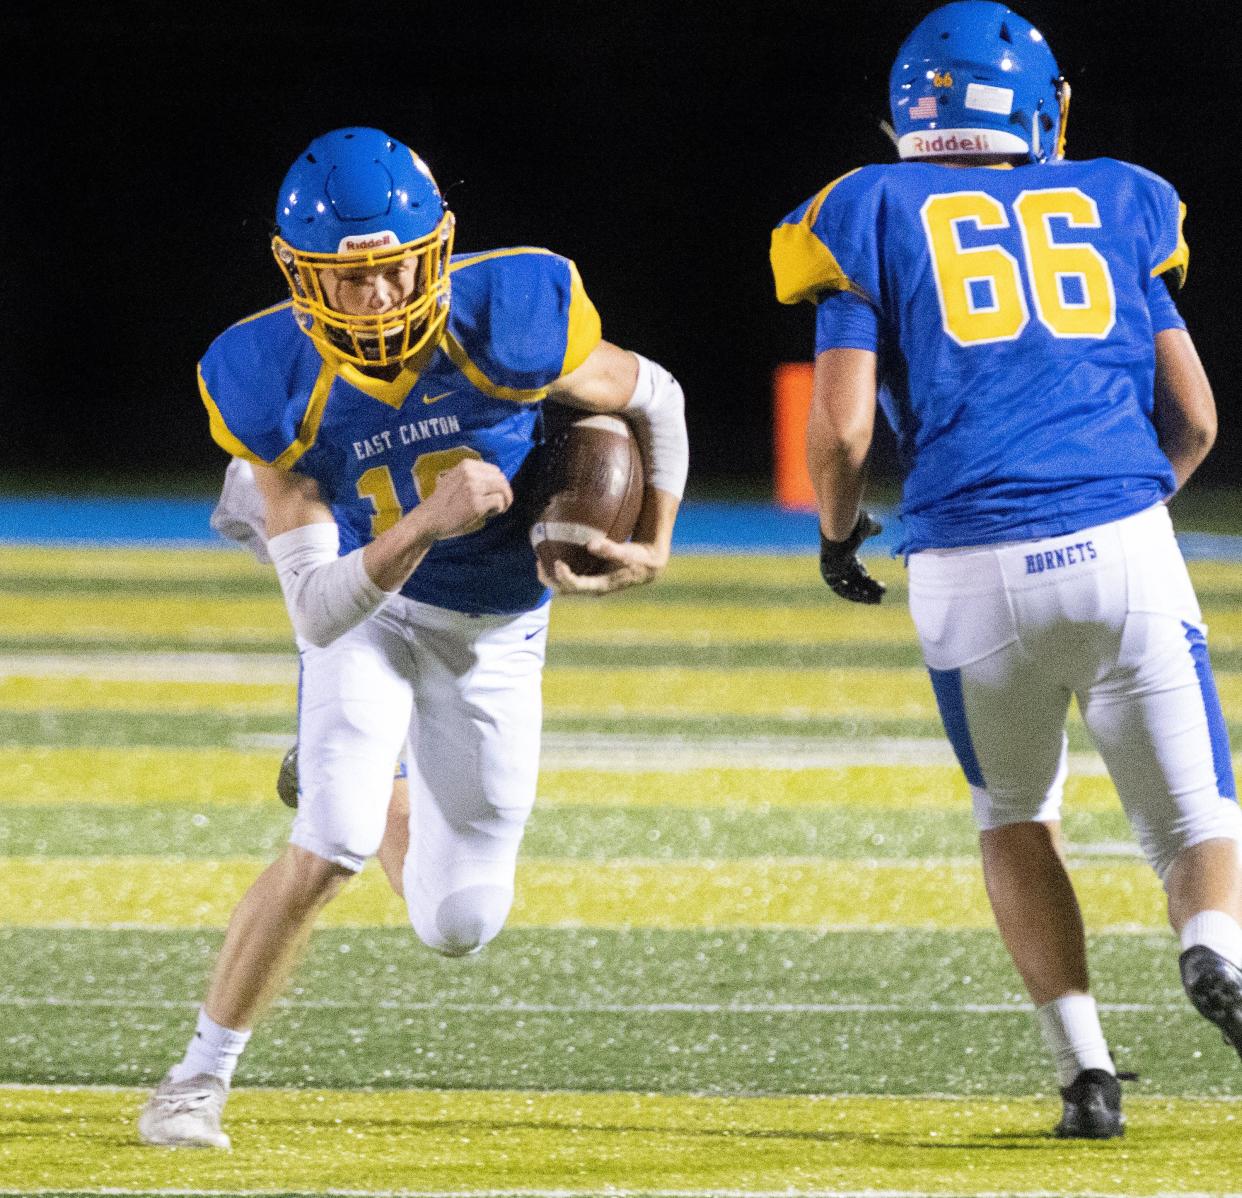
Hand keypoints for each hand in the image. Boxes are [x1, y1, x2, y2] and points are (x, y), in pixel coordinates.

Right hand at [417, 459, 512, 540]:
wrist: (428, 519)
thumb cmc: (442, 504)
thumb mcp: (454, 480)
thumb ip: (472, 477)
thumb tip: (498, 482)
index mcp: (466, 465)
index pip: (495, 470)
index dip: (498, 483)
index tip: (495, 494)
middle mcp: (470, 473)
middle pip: (501, 479)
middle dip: (505, 492)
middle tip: (501, 505)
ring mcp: (474, 488)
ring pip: (503, 489)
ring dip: (505, 501)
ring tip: (498, 510)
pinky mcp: (477, 504)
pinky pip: (499, 502)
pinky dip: (499, 510)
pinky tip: (489, 515)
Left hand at [538, 536, 667, 594]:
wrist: (645, 567)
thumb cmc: (636, 559)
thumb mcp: (626, 553)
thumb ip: (609, 549)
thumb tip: (590, 543)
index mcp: (600, 585)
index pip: (576, 586)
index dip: (564, 577)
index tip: (557, 563)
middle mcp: (592, 588)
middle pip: (564, 590)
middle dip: (549, 579)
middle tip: (538, 563)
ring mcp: (590, 585)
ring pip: (564, 586)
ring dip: (550, 576)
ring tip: (539, 560)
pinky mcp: (589, 578)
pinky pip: (569, 578)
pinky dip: (558, 570)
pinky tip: (552, 555)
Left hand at [819, 511, 884, 603]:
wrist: (839, 528)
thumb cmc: (852, 525)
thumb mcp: (866, 529)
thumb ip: (873, 530)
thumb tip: (881, 527)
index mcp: (846, 556)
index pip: (859, 574)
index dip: (870, 582)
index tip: (882, 587)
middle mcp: (839, 566)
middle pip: (855, 583)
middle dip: (869, 592)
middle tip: (881, 599)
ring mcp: (833, 571)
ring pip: (850, 588)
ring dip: (864, 596)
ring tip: (878, 601)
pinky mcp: (830, 576)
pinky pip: (843, 590)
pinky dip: (855, 594)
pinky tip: (869, 598)